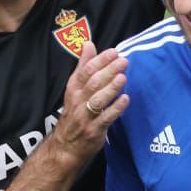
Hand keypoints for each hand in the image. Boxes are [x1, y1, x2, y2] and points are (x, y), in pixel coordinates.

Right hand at [50, 40, 127, 160]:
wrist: (65, 147)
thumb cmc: (75, 114)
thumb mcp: (75, 89)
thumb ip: (83, 66)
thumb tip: (88, 44)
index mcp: (73, 89)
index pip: (86, 71)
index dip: (100, 60)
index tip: (114, 52)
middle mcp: (78, 101)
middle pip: (92, 83)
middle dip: (108, 71)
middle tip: (123, 61)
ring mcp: (85, 116)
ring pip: (97, 99)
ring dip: (111, 88)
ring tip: (123, 77)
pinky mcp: (94, 131)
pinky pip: (105, 119)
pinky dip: (115, 109)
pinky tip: (125, 100)